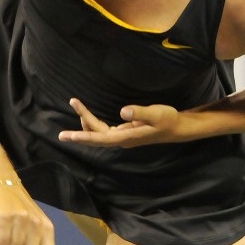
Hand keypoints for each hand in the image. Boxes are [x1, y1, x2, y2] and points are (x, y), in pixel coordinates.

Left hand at [58, 98, 187, 147]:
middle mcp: (121, 140)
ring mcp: (123, 137)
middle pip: (95, 134)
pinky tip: (90, 117)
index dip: (83, 137)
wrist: (177, 128)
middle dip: (80, 125)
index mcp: (126, 137)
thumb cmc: (167, 120)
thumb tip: (122, 111)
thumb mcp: (156, 114)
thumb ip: (140, 113)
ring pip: (99, 132)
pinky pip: (104, 130)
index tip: (67, 136)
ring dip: (87, 121)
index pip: (100, 138)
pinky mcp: (125, 132)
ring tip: (77, 104)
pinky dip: (94, 123)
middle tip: (69, 112)